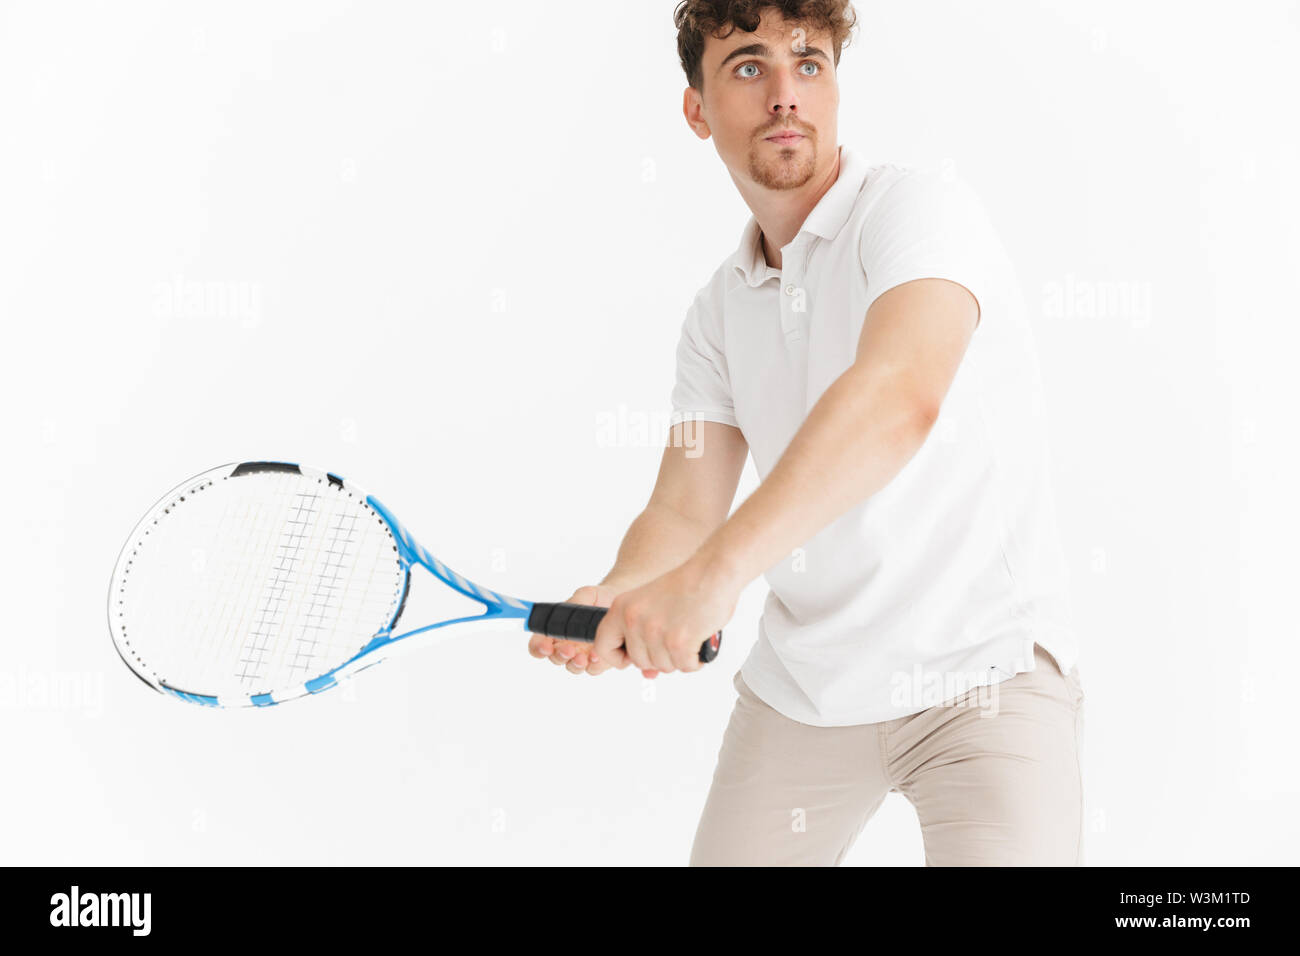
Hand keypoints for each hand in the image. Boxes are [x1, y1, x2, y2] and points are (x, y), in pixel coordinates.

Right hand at [527, 584, 618, 675]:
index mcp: (556, 630)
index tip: (545, 647)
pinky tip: (597, 657)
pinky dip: (593, 665)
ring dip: (575, 664)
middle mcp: (565, 645)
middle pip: (554, 658)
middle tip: (568, 650)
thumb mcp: (587, 594)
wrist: (619, 606)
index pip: (538, 643)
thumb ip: (576, 602)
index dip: (538, 647)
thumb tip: (569, 609)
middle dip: (560, 655)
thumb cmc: (599, 599)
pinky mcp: (597, 661)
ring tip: (583, 658)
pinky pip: (592, 669)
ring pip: (572, 667)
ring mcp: (581, 655)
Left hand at [593, 558, 736, 675]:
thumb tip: (639, 663)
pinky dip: (695, 660)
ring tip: (689, 637)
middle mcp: (634, 620)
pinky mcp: (678, 642)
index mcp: (622, 608)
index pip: (602, 647)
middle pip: (640, 662)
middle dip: (659, 657)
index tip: (631, 658)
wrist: (713, 571)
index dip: (618, 657)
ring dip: (679, 658)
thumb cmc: (687, 584)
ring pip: (663, 666)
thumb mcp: (647, 601)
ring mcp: (655, 632)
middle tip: (674, 642)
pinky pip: (684, 666)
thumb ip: (637, 628)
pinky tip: (699, 641)